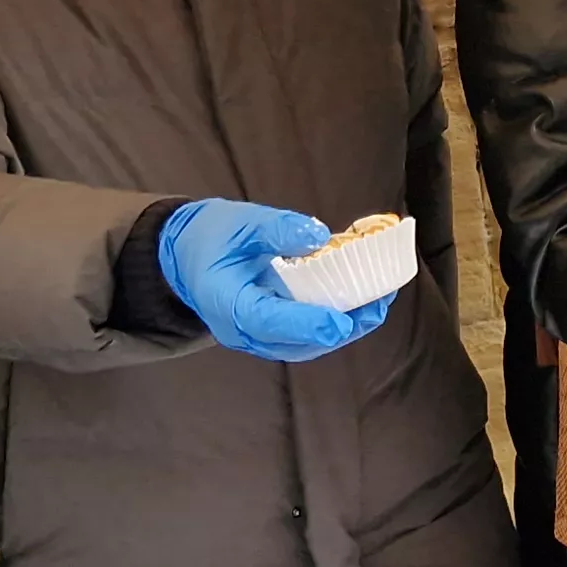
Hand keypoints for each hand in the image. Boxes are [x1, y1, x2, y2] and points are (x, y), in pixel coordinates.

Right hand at [156, 199, 389, 362]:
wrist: (187, 254)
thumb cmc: (209, 236)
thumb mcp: (240, 221)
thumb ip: (277, 228)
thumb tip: (319, 236)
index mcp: (226, 303)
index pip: (266, 321)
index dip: (305, 324)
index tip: (340, 321)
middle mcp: (241, 330)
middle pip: (294, 344)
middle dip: (339, 329)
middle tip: (378, 303)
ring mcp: (256, 336)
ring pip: (304, 345)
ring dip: (344, 328)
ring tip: (379, 302)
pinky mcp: (271, 332)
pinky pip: (305, 336)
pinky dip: (334, 322)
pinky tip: (362, 302)